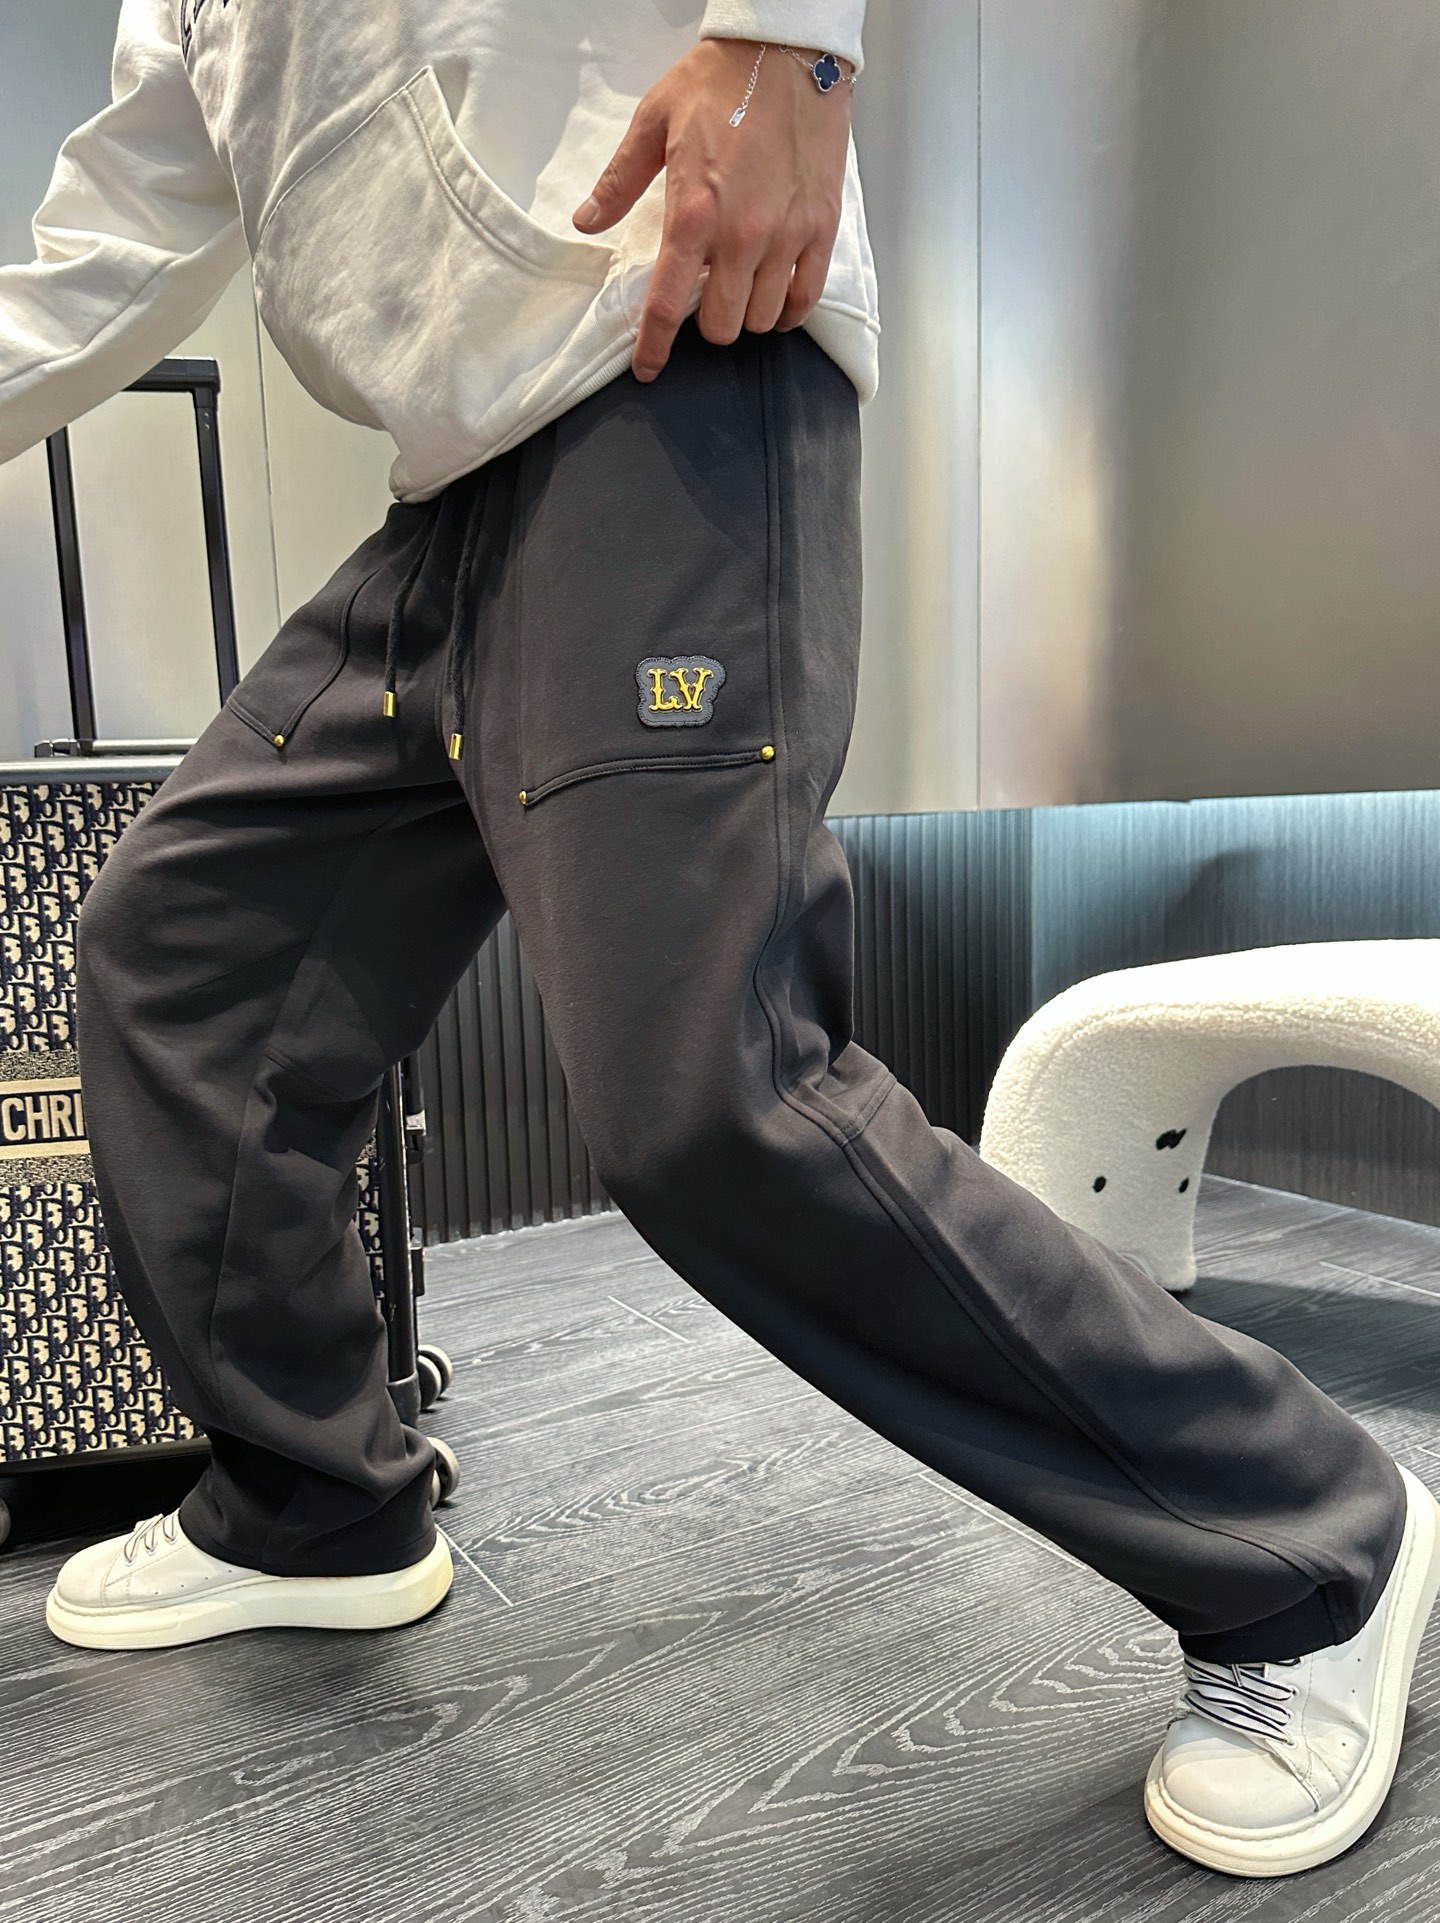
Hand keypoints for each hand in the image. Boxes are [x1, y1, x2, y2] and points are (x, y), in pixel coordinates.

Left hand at [572, 40, 850, 381]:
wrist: (787, 52)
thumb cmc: (719, 81)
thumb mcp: (653, 122)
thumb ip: (619, 182)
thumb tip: (587, 222)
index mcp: (692, 214)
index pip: (667, 305)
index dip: (653, 347)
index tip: (647, 368)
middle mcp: (741, 236)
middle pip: (722, 327)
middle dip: (707, 324)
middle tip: (704, 297)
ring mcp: (787, 236)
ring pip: (762, 319)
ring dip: (746, 315)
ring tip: (740, 289)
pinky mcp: (821, 229)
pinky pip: (805, 299)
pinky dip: (787, 310)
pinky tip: (776, 297)